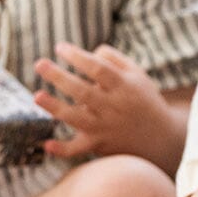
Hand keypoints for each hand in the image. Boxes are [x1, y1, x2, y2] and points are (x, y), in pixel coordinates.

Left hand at [34, 42, 178, 165]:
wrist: (161, 138)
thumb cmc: (144, 100)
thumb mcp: (137, 75)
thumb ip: (114, 59)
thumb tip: (88, 52)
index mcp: (124, 86)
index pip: (98, 69)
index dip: (78, 57)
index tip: (60, 47)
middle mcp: (113, 107)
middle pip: (83, 91)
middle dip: (59, 77)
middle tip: (39, 64)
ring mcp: (105, 127)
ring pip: (76, 118)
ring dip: (55, 107)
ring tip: (36, 96)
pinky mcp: (99, 144)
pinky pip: (78, 149)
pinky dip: (62, 149)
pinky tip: (46, 144)